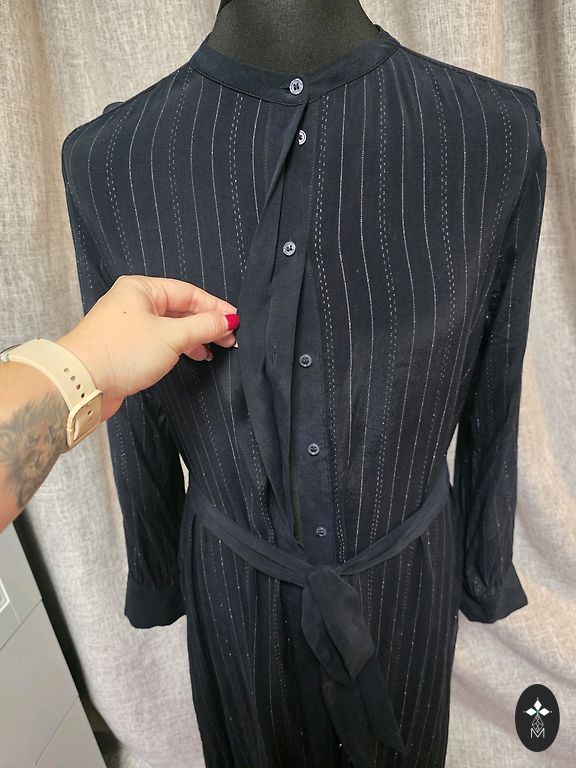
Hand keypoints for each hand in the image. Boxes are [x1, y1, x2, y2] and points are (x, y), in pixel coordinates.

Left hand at [56, 275, 239, 420]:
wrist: (82, 383)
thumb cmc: (121, 352)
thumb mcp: (172, 336)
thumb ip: (203, 326)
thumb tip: (227, 320)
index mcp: (141, 288)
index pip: (188, 292)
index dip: (214, 307)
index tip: (234, 321)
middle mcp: (133, 302)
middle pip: (180, 308)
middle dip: (206, 323)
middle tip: (228, 338)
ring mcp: (128, 325)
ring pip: (171, 326)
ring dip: (194, 337)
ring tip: (212, 350)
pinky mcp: (126, 347)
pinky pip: (160, 341)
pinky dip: (178, 347)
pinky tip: (191, 356)